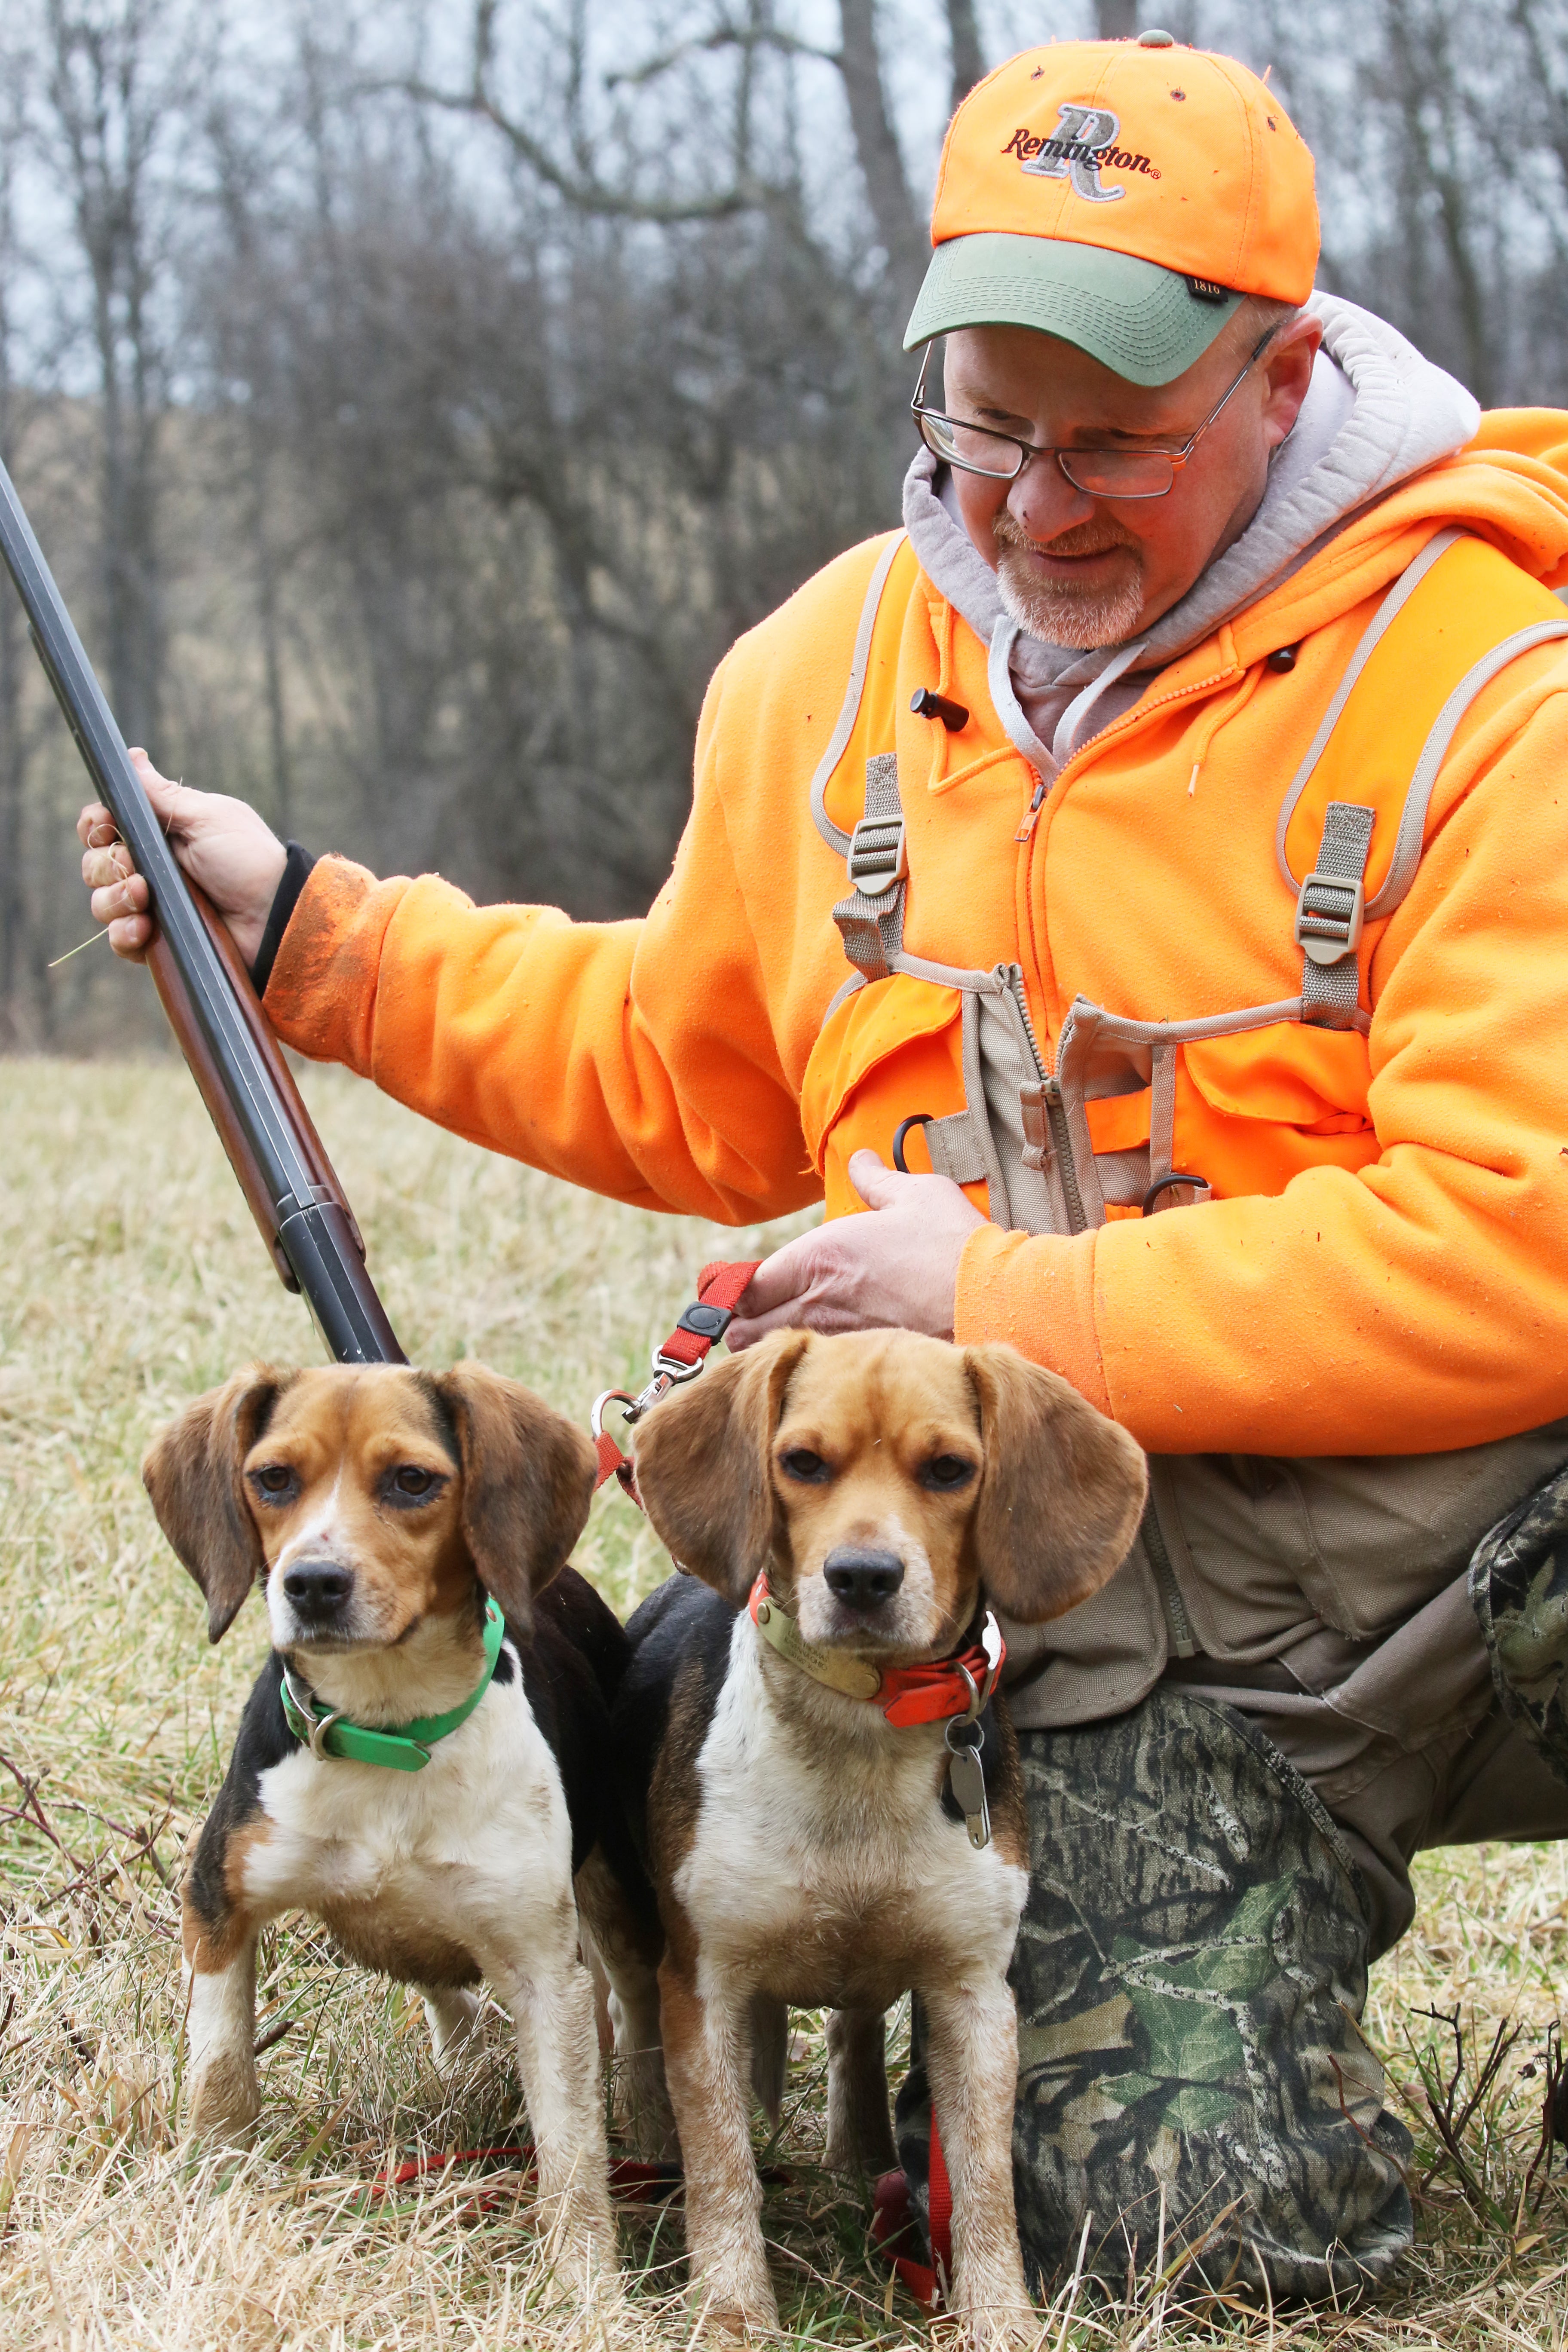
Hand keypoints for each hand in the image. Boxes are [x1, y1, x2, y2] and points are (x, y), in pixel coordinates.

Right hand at [77, 751, 287, 967]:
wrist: (276, 915)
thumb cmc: (249, 860)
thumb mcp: (207, 818)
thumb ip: (163, 795)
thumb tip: (131, 756)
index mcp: (159, 834)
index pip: (104, 826)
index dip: (95, 825)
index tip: (105, 825)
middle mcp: (151, 869)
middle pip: (95, 864)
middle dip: (107, 864)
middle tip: (136, 866)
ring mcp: (153, 907)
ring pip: (101, 903)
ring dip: (114, 898)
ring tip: (145, 897)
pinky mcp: (159, 941)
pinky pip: (119, 940)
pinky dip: (124, 934)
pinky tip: (145, 928)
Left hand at [727, 1149, 986, 1348]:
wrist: (992, 1299)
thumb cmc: (952, 1244)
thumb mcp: (915, 1195)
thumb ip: (877, 1180)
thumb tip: (863, 1162)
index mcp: (818, 1257)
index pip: (746, 1286)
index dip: (735, 1292)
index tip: (738, 1293)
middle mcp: (816, 1301)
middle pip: (747, 1329)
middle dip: (745, 1326)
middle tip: (758, 1320)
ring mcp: (836, 1339)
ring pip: (775, 1357)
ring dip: (771, 1351)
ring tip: (784, 1341)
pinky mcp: (859, 1366)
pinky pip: (812, 1374)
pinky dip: (806, 1372)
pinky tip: (821, 1362)